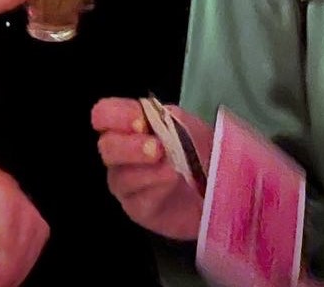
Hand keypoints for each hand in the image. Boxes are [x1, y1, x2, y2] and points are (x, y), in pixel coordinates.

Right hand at [92, 97, 210, 240]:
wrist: (219, 184)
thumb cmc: (198, 149)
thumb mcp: (185, 125)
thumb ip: (164, 118)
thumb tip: (146, 120)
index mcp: (127, 127)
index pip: (104, 115)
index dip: (117, 116)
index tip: (140, 121)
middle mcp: (120, 155)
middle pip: (107, 147)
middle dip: (131, 147)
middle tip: (158, 148)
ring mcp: (126, 184)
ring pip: (121, 176)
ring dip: (148, 170)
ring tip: (173, 168)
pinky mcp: (138, 209)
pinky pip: (138, 199)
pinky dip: (157, 187)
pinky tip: (173, 181)